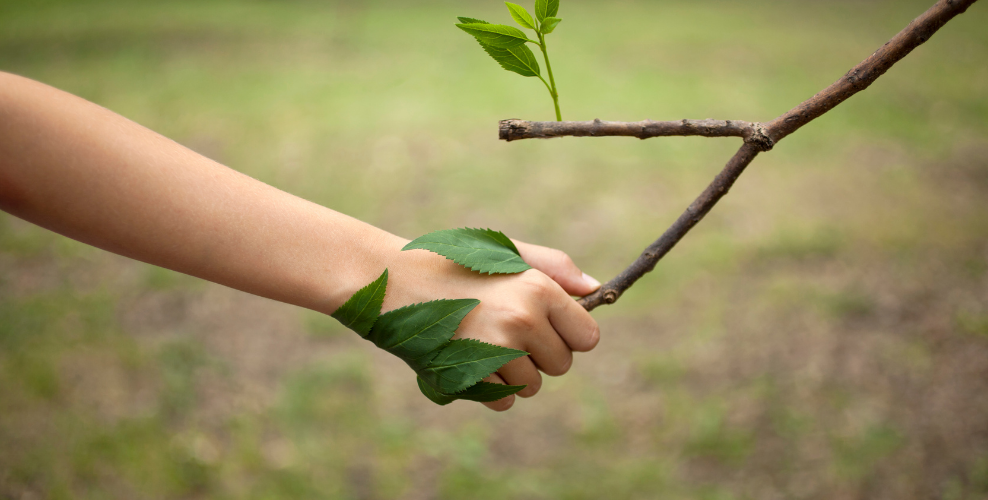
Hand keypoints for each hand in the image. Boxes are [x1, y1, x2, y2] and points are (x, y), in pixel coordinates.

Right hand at [378, 236, 600, 410]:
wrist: (393, 281)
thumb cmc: (454, 263)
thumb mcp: (506, 253)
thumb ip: (555, 268)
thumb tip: (596, 290)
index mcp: (538, 288)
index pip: (587, 337)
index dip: (569, 335)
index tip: (547, 327)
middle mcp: (522, 320)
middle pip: (562, 365)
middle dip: (540, 355)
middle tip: (505, 330)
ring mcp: (496, 351)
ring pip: (532, 386)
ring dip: (514, 373)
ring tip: (482, 341)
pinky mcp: (470, 376)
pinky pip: (503, 401)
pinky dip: (488, 389)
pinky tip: (468, 359)